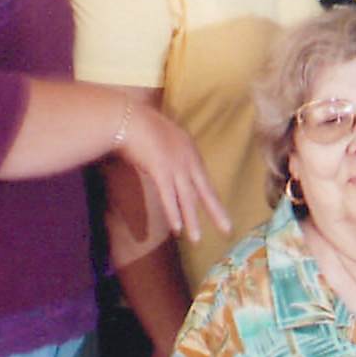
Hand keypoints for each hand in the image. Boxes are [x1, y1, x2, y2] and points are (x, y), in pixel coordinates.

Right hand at [117, 104, 229, 243]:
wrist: (127, 117)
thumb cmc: (138, 124)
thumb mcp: (161, 137)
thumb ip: (166, 152)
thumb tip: (163, 165)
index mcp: (189, 150)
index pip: (202, 179)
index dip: (209, 197)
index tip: (216, 211)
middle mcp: (187, 159)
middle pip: (204, 191)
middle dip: (216, 212)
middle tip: (227, 229)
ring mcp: (175, 165)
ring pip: (187, 198)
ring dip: (191, 220)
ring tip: (196, 239)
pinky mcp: (160, 170)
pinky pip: (168, 197)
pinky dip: (173, 213)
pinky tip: (177, 228)